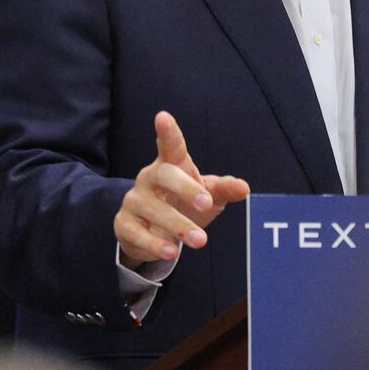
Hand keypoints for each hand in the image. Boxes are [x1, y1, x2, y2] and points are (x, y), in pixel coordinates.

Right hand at [114, 111, 250, 268]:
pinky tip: (171, 252)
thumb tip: (244, 188)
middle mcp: (149, 178)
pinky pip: (136, 232)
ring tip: (200, 240)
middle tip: (207, 203)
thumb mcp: (208, 195)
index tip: (162, 117)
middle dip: (185, 188)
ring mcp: (134, 200)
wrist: (155, 231)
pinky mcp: (124, 224)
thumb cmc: (185, 203)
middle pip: (163, 175)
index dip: (167, 132)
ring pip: (152, 208)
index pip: (170, 146)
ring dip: (177, 224)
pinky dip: (154, 243)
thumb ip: (225, 190)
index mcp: (171, 165)